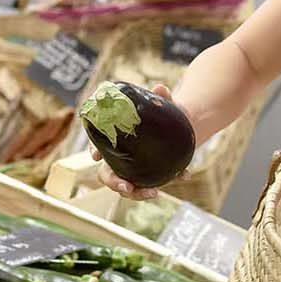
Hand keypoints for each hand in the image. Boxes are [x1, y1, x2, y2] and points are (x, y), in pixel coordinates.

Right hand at [92, 83, 176, 199]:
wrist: (183, 126)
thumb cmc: (164, 114)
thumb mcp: (164, 104)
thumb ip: (162, 97)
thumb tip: (159, 88)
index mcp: (117, 141)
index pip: (99, 147)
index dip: (95, 152)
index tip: (96, 156)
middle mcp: (121, 160)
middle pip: (108, 176)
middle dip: (114, 183)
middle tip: (128, 187)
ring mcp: (134, 171)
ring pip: (128, 188)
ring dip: (138, 194)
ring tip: (154, 193)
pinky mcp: (151, 177)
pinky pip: (153, 186)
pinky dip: (169, 182)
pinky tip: (185, 175)